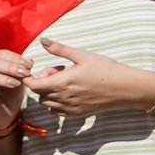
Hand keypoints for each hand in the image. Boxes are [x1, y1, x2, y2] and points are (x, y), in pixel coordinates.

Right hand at [0, 49, 30, 132]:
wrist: (8, 116)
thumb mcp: (21, 81)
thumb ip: (24, 71)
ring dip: (0, 78)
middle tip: (23, 73)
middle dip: (9, 67)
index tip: (28, 65)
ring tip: (15, 84)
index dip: (15, 58)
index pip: (1, 54)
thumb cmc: (12, 95)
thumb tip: (29, 61)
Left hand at [27, 39, 154, 119]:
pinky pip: (57, 110)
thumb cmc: (105, 69)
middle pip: (39, 93)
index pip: (33, 85)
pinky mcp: (76, 114)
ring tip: (66, 80)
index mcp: (62, 83)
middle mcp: (63, 99)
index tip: (35, 69)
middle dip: (43, 81)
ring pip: (47, 103)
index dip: (30, 77)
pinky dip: (57, 102)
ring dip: (50, 92)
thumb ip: (59, 49)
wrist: (124, 88)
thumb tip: (42, 40)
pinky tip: (70, 91)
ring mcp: (69, 108)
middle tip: (59, 69)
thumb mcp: (82, 55)